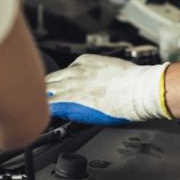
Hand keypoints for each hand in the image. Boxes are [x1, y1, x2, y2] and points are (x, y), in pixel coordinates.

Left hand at [46, 55, 171, 124]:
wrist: (137, 89)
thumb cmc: (132, 81)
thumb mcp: (110, 68)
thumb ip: (97, 74)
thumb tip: (97, 83)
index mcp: (83, 62)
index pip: (64, 72)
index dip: (62, 83)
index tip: (63, 89)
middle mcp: (73, 72)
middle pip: (50, 80)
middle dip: (48, 90)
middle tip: (47, 101)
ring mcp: (70, 86)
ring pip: (46, 92)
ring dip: (44, 101)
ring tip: (41, 110)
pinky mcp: (70, 101)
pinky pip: (50, 106)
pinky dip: (47, 111)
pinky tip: (46, 118)